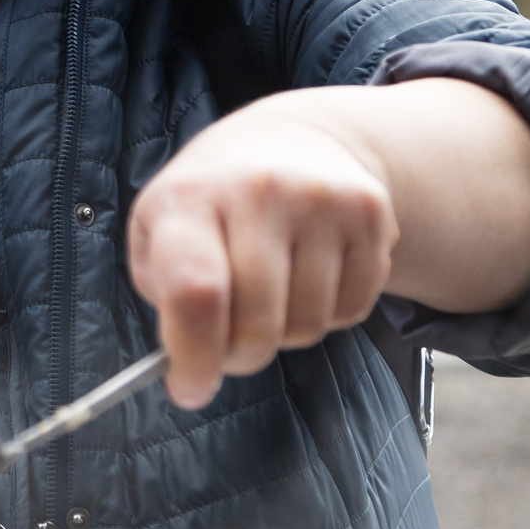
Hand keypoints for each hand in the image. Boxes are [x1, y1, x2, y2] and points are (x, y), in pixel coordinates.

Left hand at [127, 101, 398, 408]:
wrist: (290, 141)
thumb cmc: (211, 205)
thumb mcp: (159, 234)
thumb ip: (167, 301)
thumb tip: (192, 373)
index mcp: (188, 198)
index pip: (195, 293)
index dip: (194, 357)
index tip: (190, 388)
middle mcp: (257, 190)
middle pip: (257, 323)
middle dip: (240, 355)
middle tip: (229, 343)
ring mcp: (320, 197)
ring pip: (308, 325)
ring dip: (285, 334)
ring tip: (271, 292)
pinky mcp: (370, 212)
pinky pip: (352, 311)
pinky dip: (328, 314)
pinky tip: (309, 274)